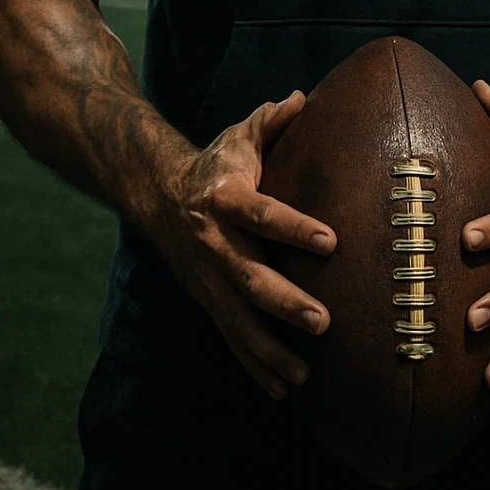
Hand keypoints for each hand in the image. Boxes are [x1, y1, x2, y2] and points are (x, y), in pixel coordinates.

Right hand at [151, 91, 336, 400]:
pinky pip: (230, 338)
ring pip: (237, 319)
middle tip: (323, 321)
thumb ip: (270, 121)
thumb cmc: (218, 163)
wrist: (157, 194)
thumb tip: (300, 99)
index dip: (294, 227)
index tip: (331, 240)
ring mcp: (207, 277)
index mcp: (224, 198)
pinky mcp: (206, 300)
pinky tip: (282, 390)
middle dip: (285, 302)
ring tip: (304, 375)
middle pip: (249, 277)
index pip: (263, 214)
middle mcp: (212, 242)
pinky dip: (254, 366)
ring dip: (270, 350)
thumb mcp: (239, 136)